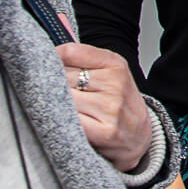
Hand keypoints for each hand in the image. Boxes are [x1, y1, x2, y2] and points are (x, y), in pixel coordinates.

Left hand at [55, 42, 151, 172]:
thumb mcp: (109, 72)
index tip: (48, 68)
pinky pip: (70, 121)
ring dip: (55, 105)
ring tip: (61, 109)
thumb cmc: (118, 103)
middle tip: (53, 93)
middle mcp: (115, 83)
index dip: (52, 60)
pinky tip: (66, 122)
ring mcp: (110, 108)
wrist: (139, 135)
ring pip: (64, 99)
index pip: (70, 53)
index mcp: (115, 64)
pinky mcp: (105, 132)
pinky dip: (62, 122)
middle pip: (63, 76)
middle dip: (52, 85)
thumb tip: (48, 56)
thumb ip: (80, 59)